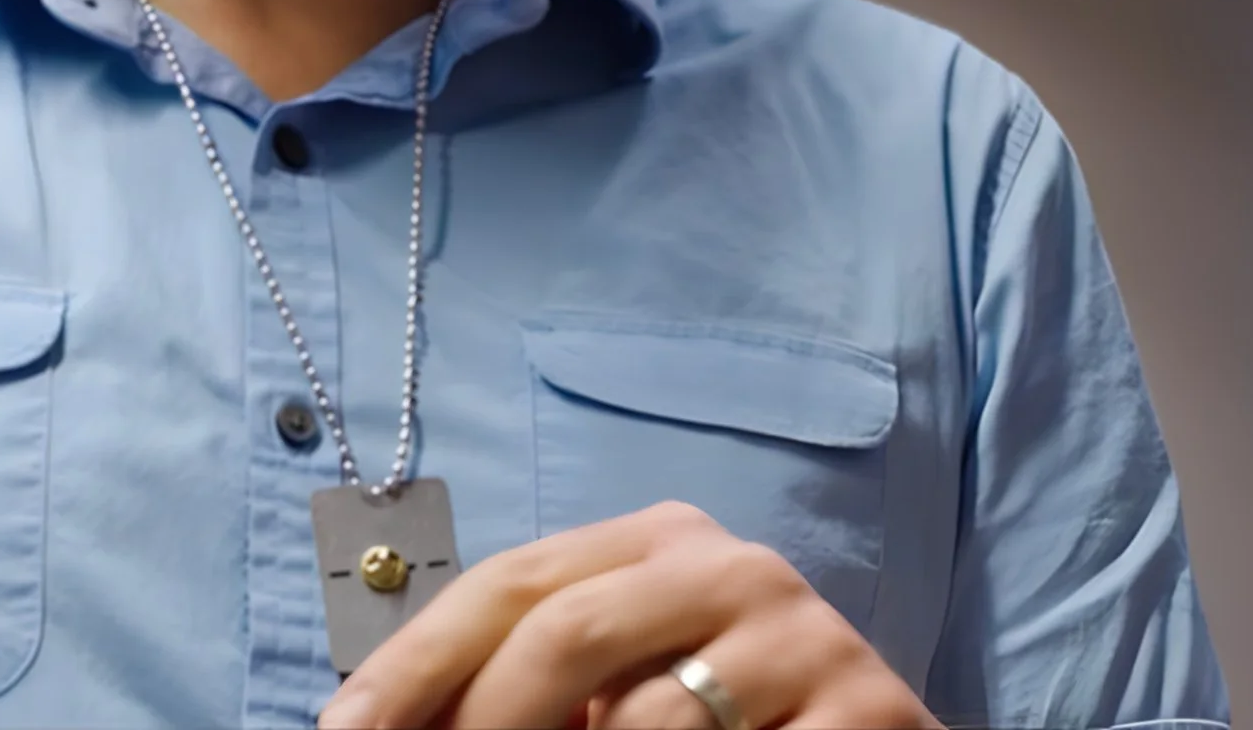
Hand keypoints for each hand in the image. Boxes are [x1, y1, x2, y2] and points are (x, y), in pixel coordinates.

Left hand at [318, 501, 936, 729]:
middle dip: (480, 723)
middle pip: (563, 633)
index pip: (509, 584)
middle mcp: (733, 567)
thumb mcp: (627, 690)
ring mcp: (808, 638)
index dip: (413, 662)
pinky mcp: (873, 713)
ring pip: (647, 721)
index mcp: (660, 541)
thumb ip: (528, 688)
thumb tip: (379, 722)